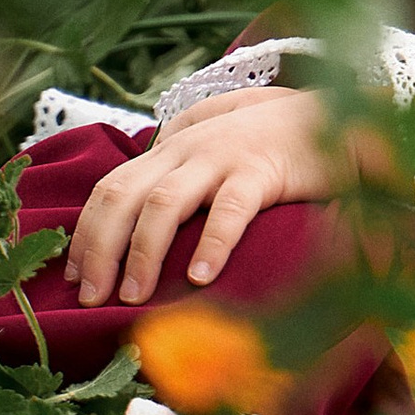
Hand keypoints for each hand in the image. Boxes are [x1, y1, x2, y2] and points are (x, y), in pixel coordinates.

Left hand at [66, 87, 338, 307]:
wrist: (338, 115)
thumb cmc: (274, 140)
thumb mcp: (215, 146)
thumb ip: (180, 168)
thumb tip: (140, 216)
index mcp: (173, 146)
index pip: (110, 187)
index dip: (86, 233)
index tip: (76, 278)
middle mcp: (188, 147)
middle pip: (123, 196)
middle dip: (99, 249)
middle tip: (91, 299)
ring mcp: (224, 156)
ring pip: (163, 204)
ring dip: (142, 253)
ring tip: (133, 297)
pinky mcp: (263, 170)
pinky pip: (229, 209)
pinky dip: (211, 244)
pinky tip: (200, 277)